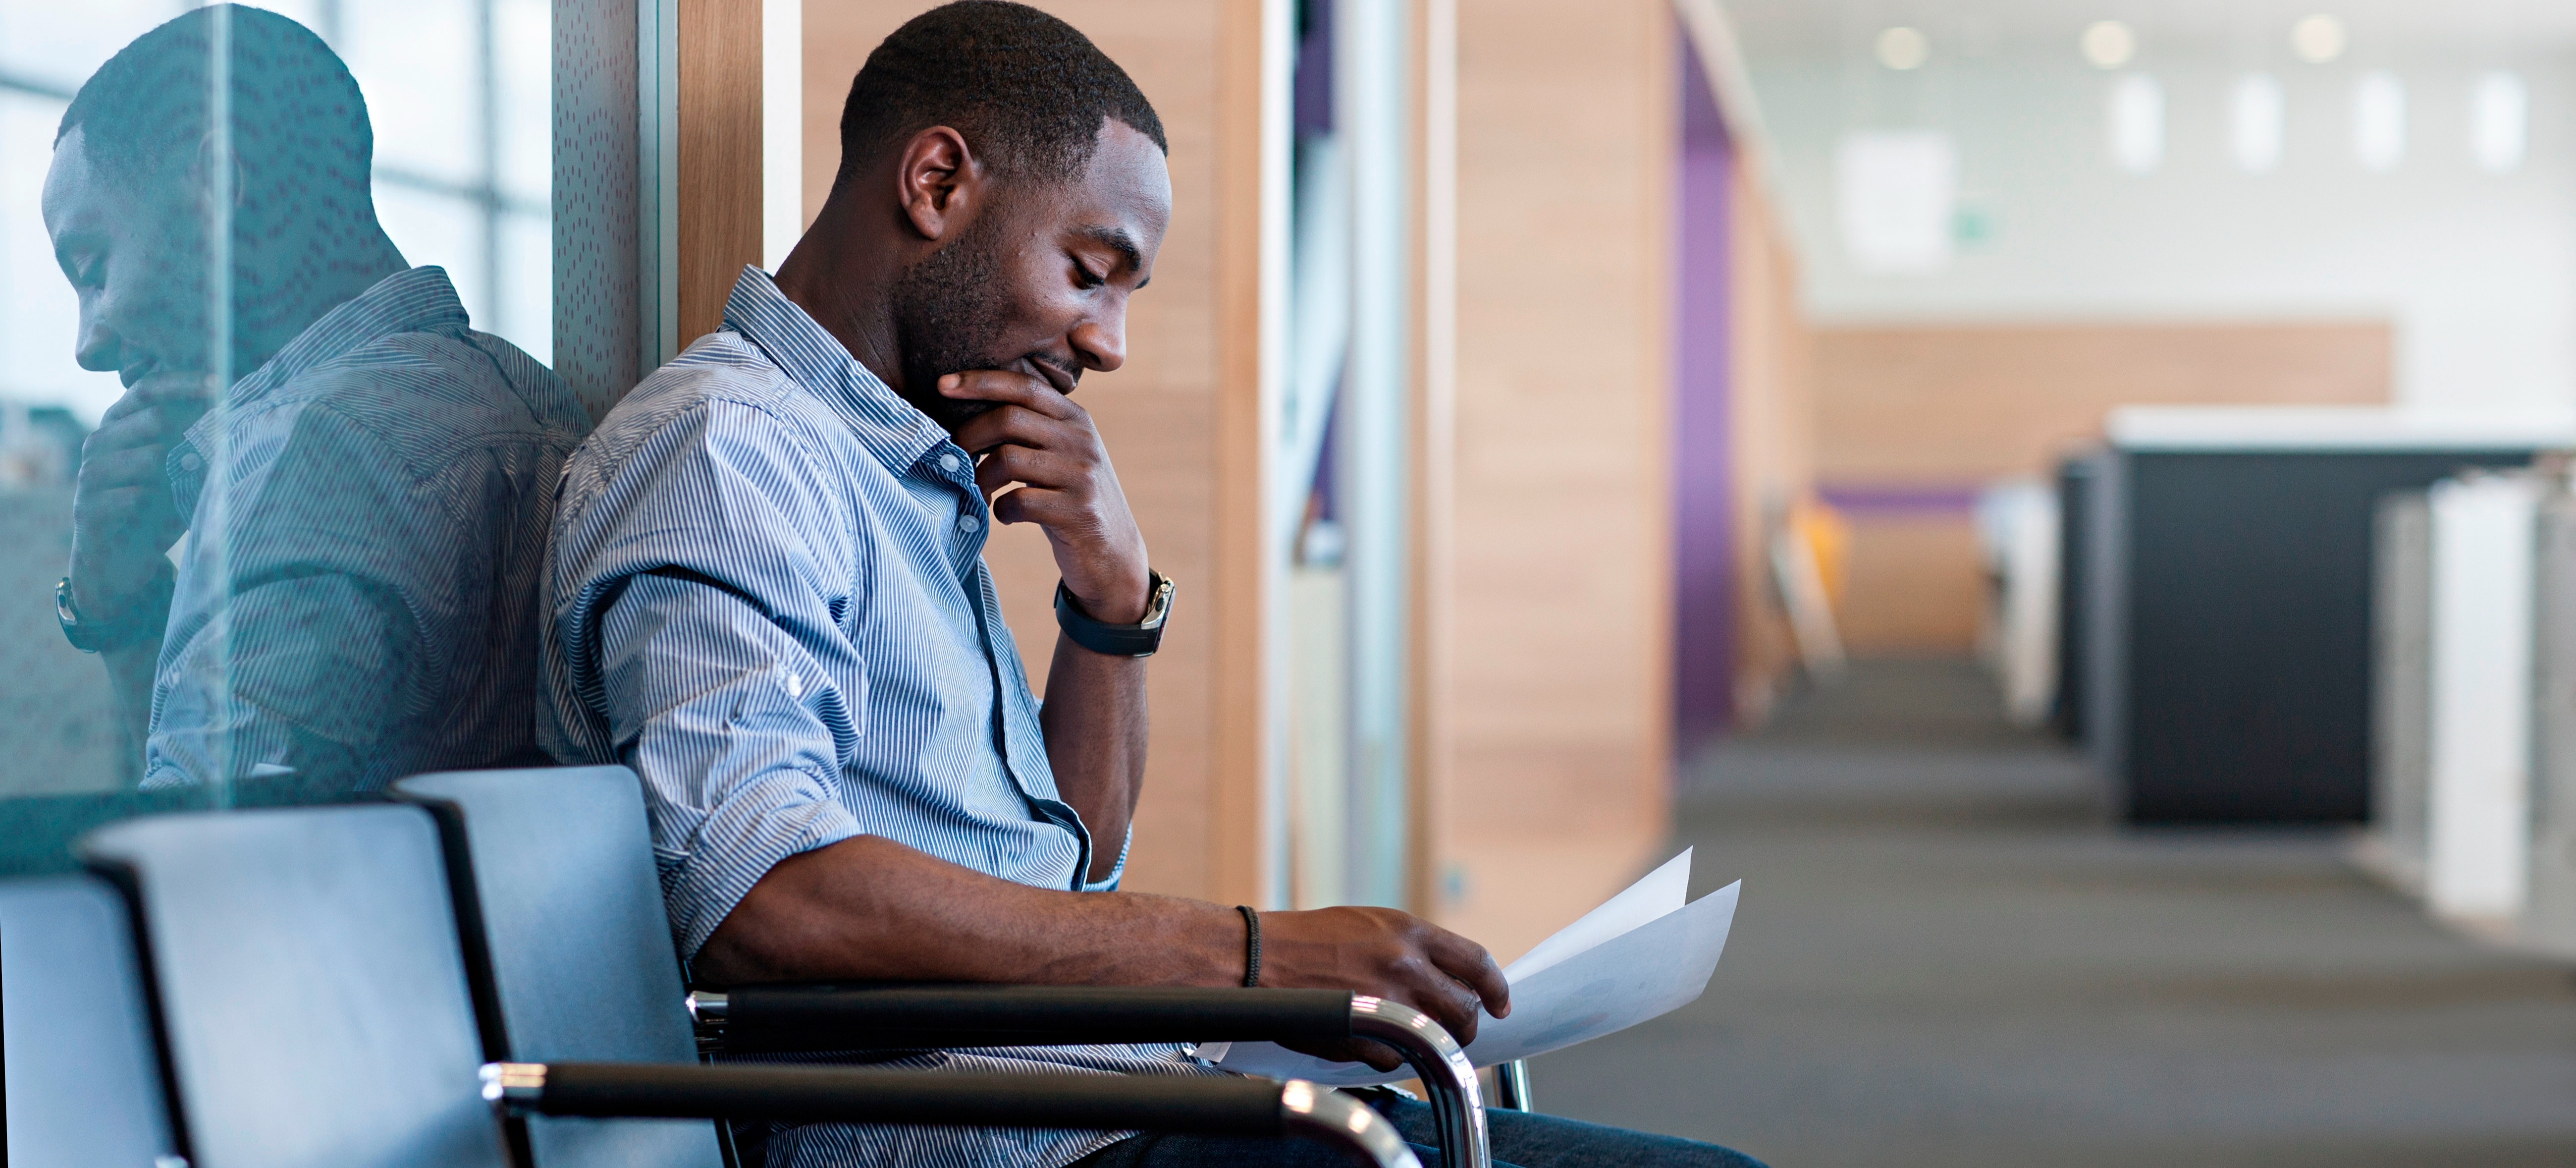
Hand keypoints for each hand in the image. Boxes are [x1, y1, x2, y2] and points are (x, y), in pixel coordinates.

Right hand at [70, 373, 211, 616]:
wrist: (120, 558)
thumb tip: (243, 409)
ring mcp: (90, 475)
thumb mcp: (181, 470)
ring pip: (150, 458)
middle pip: (154, 419)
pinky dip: (158, 507)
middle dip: (192, 430)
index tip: (221, 382)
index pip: (147, 389)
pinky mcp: (88, 509)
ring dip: (178, 475)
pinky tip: (159, 513)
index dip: (183, 382)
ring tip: (187, 490)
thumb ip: (197, 441)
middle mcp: (100, 443)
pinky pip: (136, 498)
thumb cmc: (157, 506)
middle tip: (221, 446)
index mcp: (119, 424)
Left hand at [941, 370, 1149, 623]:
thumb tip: (966, 416)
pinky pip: (1018, 502)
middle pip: (1009, 419)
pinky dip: (1000, 510)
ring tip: (979, 493)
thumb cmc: (1070, 499)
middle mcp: (1081, 440)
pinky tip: (1005, 516)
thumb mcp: (1061, 455)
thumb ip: (1032, 431)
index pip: (1024, 386)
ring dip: (980, 479)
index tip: (942, 384)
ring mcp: (1081, 475)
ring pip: (1008, 459)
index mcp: (1075, 419)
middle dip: (969, 436)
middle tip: (952, 457)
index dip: (980, 381)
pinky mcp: (1078, 511)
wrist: (1113, 553)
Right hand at [1256, 906, 1511, 1071]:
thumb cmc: (1310, 939)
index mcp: (1408, 931)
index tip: (1500, 1004)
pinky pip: (1396, 1056)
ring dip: (1428, 1040)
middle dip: (1467, 1025)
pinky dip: (1388, 1053)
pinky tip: (1367, 1036)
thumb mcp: (1370, 924)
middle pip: (1465, 1008)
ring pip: (1435, 1036)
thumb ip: (1412, 947)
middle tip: (1457, 1029)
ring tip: (1406, 1032)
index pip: (1476, 961)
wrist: (1260, 957)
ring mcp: (1385, 1000)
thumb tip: (1449, 978)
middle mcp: (1404, 964)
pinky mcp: (1363, 1034)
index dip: (1496, 987)